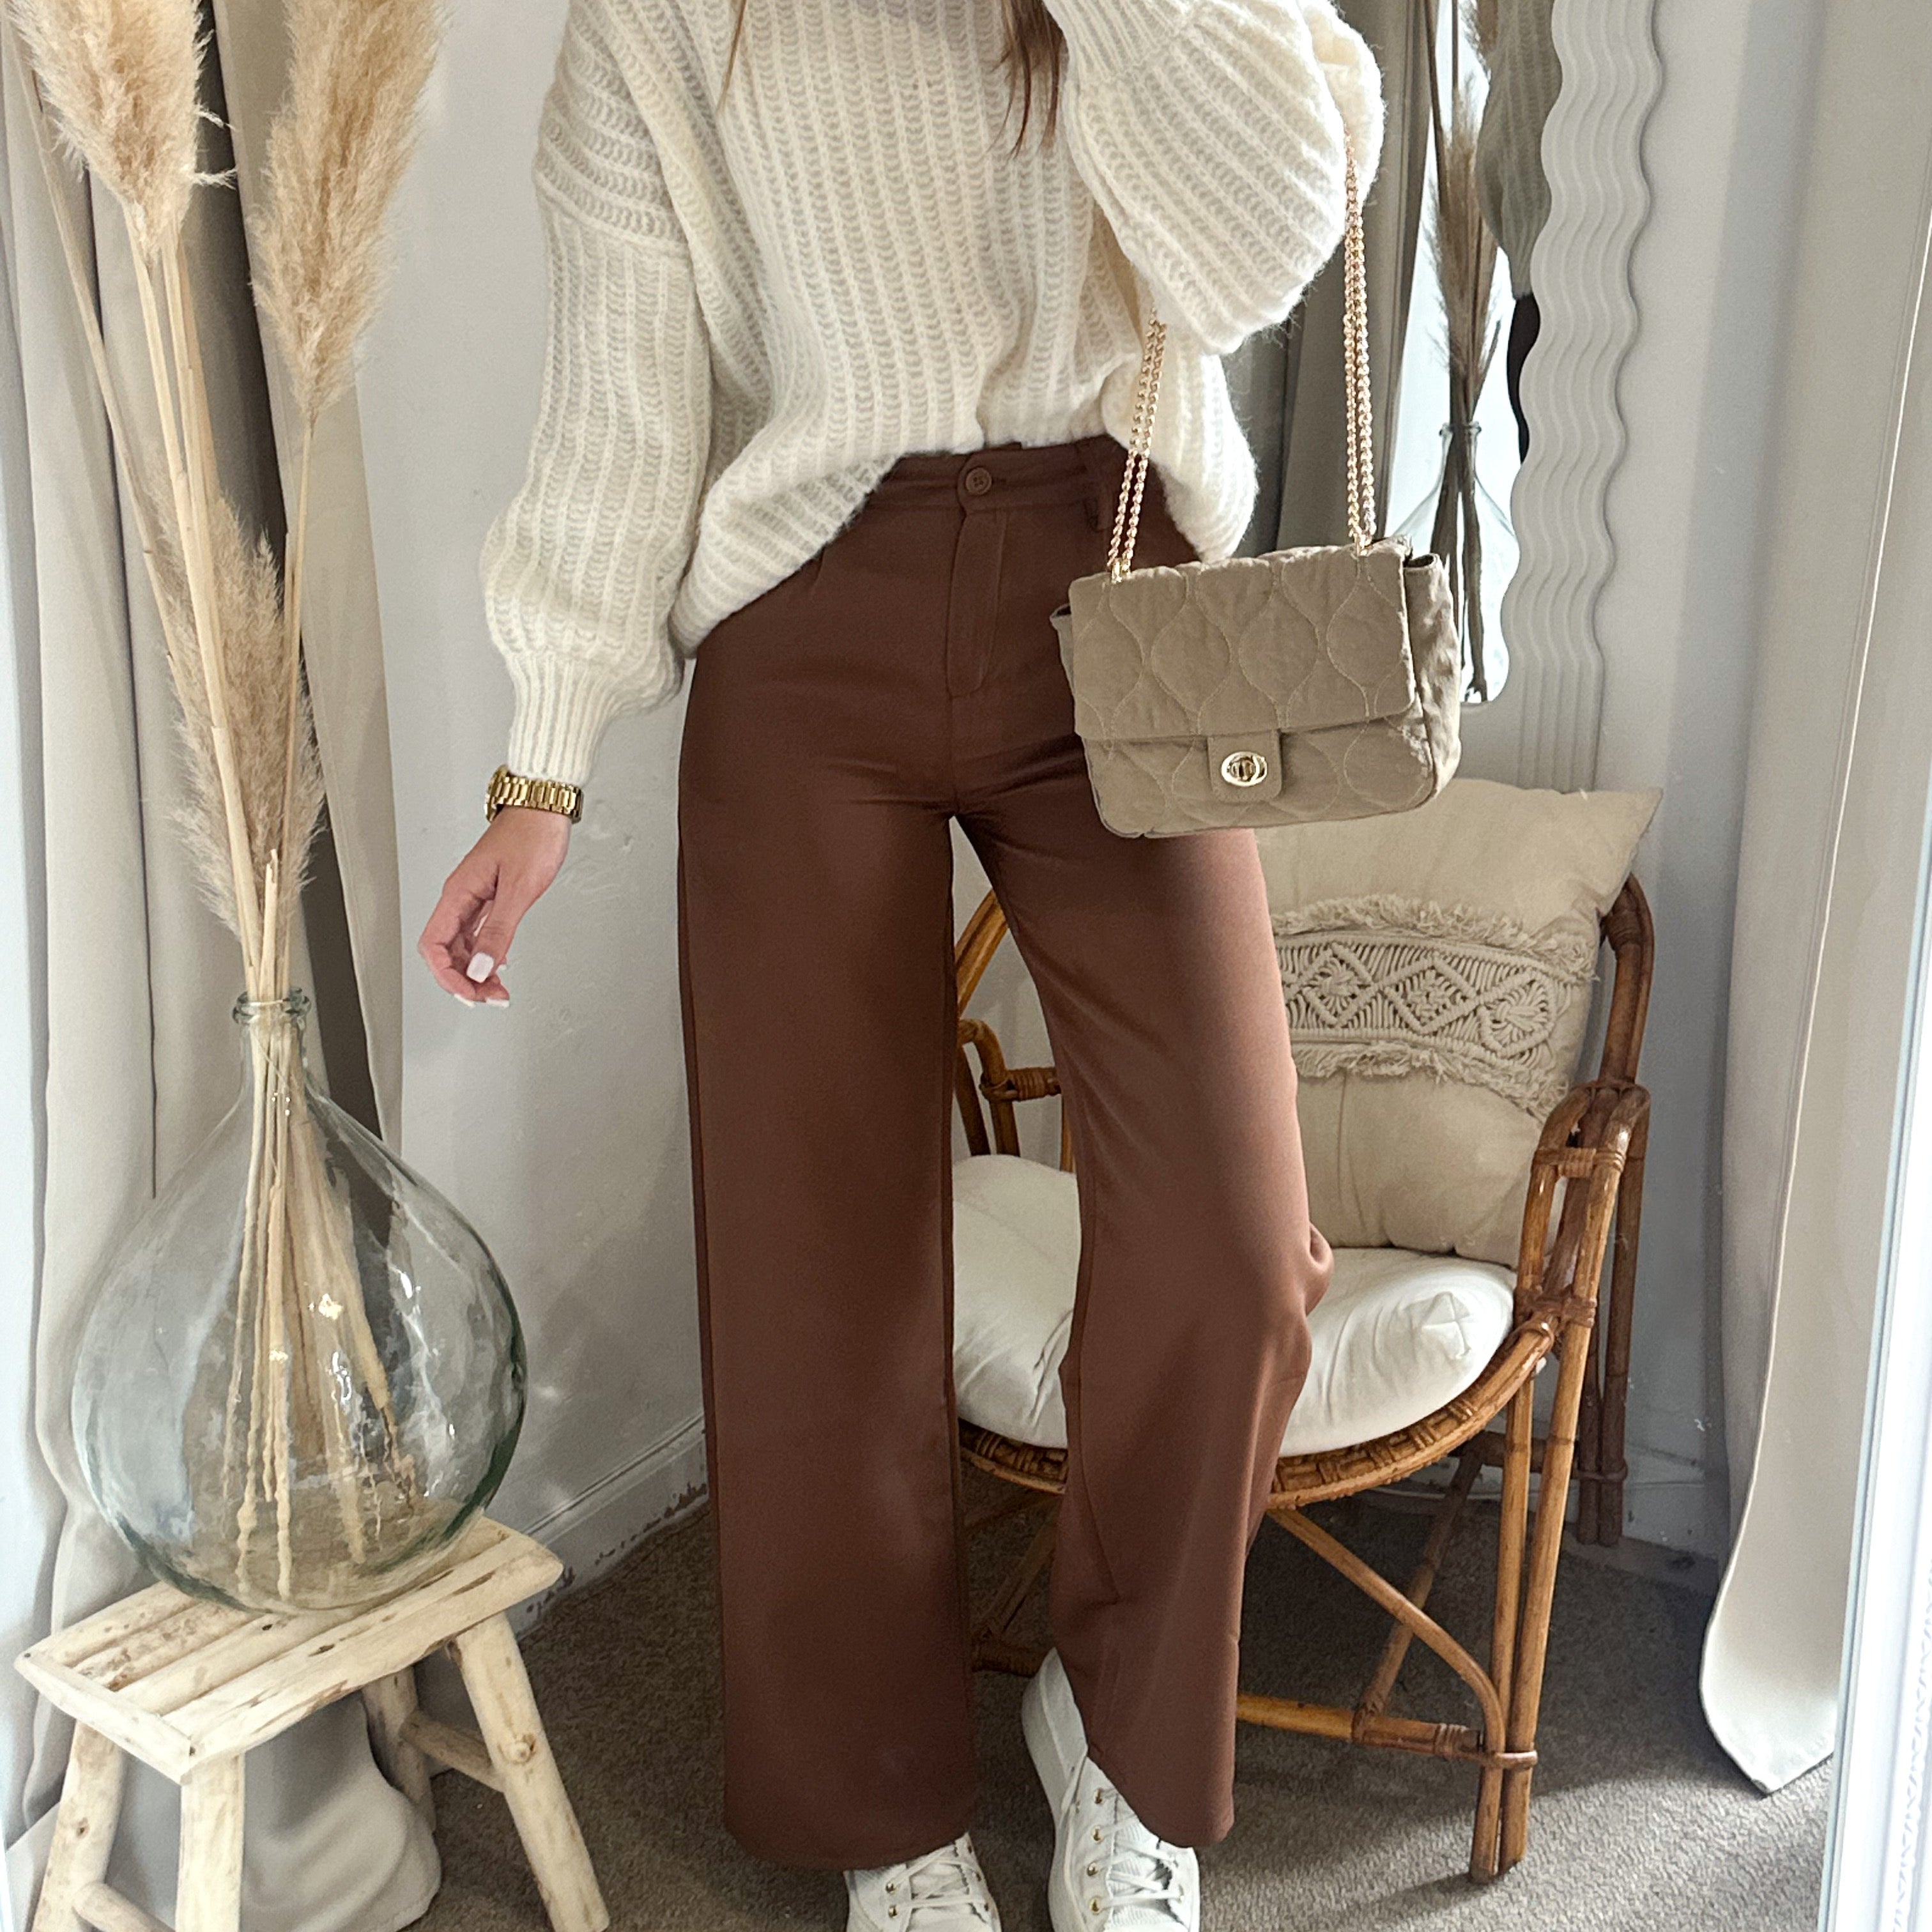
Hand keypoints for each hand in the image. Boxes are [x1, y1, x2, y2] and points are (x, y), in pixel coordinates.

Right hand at [418, 806, 572, 1004]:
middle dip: (464, 979)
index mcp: (459, 892)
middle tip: (492, 997)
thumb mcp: (519, 889)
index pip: (434, 946)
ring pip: (463, 945)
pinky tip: (498, 966)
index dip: (448, 975)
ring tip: (498, 989)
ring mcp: (475, 896)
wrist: (544, 807)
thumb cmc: (532, 836)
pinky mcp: (491, 896)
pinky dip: (486, 954)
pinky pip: (478, 933)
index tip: (471, 992)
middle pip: (446, 951)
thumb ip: (499, 931)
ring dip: (476, 971)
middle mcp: (461, 896)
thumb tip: (480, 968)